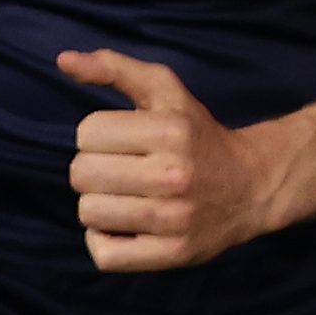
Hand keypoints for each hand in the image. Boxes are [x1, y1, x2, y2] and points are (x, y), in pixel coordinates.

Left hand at [60, 48, 298, 271]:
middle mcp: (173, 174)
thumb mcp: (165, 92)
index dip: (97, 134)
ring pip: (89, 213)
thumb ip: (115, 69)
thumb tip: (63, 59)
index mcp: (170, 130)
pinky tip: (120, 226)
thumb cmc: (198, 134)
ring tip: (122, 196)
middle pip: (82, 173)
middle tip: (118, 168)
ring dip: (97, 204)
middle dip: (92, 168)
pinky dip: (103, 241)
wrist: (251, 185)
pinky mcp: (173, 254)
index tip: (120, 140)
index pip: (87, 132)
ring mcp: (173, 218)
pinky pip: (105, 255)